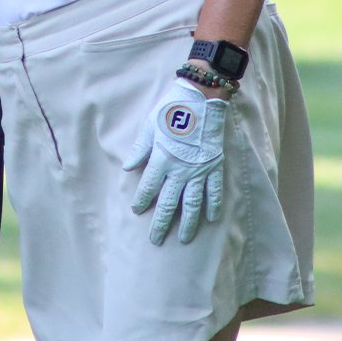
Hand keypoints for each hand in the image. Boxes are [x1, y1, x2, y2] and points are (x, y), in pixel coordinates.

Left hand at [122, 79, 228, 244]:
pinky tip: (210, 219)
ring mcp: (200, 170)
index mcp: (162, 158)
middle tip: (156, 240)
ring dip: (188, 223)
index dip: (142, 201)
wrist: (202, 100)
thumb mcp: (150, 126)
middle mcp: (180, 169)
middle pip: (169, 202)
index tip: (137, 212)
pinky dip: (213, 206)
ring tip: (184, 239)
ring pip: (193, 203)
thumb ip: (140, 149)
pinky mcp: (215, 166)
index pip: (149, 187)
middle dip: (162, 223)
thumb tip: (127, 167)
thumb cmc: (172, 111)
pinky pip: (214, 191)